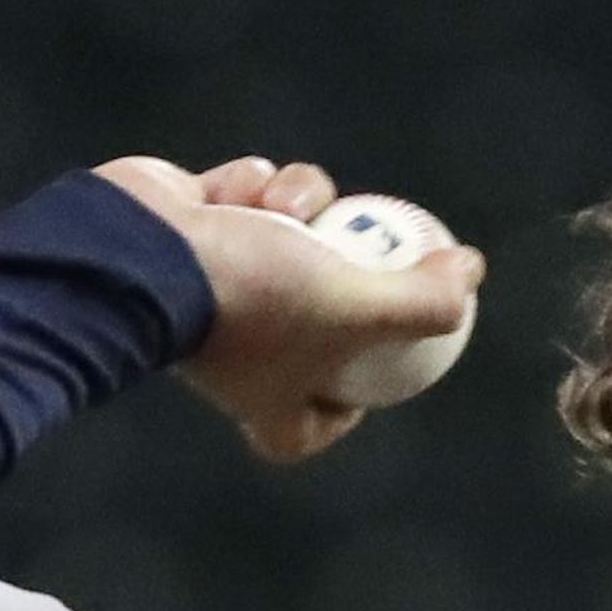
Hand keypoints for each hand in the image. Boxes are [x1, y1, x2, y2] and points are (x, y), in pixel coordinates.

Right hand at [94, 153, 485, 462]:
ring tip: (290, 211)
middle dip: (346, 277)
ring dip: (302, 210)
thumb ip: (425, 303)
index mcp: (266, 400)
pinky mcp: (185, 226)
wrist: (138, 248)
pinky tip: (246, 189)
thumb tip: (473, 275)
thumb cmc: (251, 297)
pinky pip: (244, 195)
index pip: (312, 426)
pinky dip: (255, 184)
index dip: (348, 408)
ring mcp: (209, 287)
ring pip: (289, 239)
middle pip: (314, 321)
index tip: (376, 377)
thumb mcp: (358, 310)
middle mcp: (235, 352)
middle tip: (375, 253)